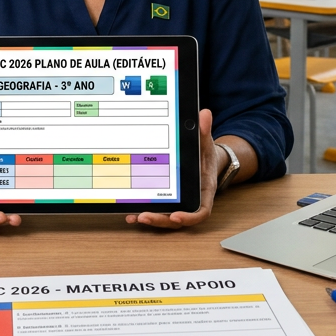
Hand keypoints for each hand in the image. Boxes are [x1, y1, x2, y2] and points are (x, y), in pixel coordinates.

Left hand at [126, 108, 216, 228]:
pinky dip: (143, 210)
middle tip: (144, 216)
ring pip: (166, 217)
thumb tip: (204, 114)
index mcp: (204, 190)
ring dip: (151, 219)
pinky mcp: (167, 199)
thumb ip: (204, 131)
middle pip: (179, 219)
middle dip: (161, 220)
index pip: (200, 211)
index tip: (175, 217)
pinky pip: (157, 208)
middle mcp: (192, 200)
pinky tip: (130, 211)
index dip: (189, 217)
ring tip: (134, 216)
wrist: (202, 156)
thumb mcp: (206, 141)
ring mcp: (179, 201)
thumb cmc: (205, 152)